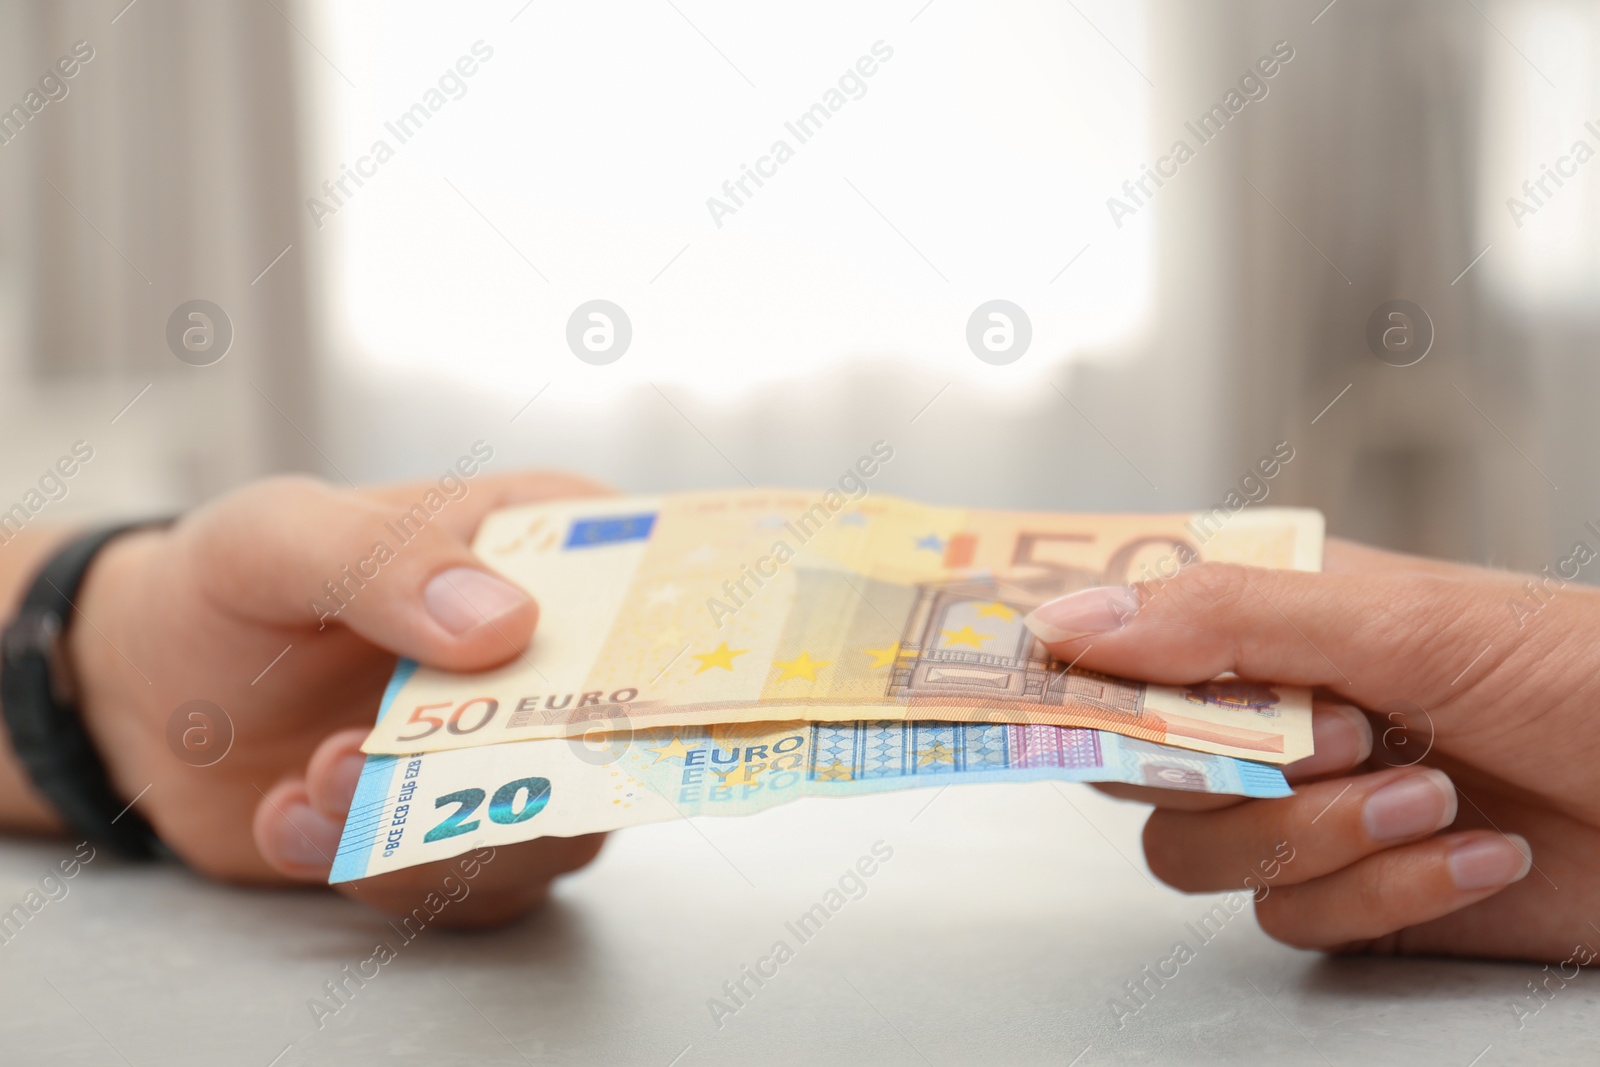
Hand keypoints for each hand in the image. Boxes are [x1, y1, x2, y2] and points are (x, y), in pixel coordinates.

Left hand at [67, 469, 609, 926]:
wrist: (148, 697)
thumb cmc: (229, 584)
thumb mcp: (277, 538)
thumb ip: (383, 562)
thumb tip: (507, 625)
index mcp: (541, 544)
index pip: (655, 582)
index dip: (662, 636)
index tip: (598, 682)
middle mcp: (555, 655)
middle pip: (624, 729)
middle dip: (510, 766)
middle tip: (359, 756)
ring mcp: (521, 752)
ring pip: (558, 827)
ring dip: (436, 829)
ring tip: (309, 787)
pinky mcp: (471, 833)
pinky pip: (478, 887)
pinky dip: (386, 872)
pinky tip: (292, 822)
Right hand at [1023, 539, 1599, 962]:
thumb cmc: (1585, 673)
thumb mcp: (1400, 621)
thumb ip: (1225, 621)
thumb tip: (1070, 625)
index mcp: (1272, 619)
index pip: (1123, 639)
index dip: (1072, 669)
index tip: (1036, 690)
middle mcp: (1273, 713)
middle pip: (1138, 765)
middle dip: (1234, 768)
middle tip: (1333, 738)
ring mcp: (1308, 808)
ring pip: (1202, 854)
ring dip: (1321, 837)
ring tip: (1429, 794)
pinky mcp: (1353, 895)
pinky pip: (1296, 918)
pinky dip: (1386, 894)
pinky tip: (1472, 851)